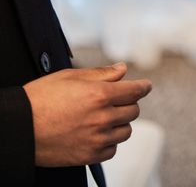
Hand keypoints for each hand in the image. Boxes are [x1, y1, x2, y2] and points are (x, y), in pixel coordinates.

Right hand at [23, 63, 151, 166]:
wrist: (18, 128)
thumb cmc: (41, 98)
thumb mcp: (70, 77)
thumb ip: (101, 73)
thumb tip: (123, 69)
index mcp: (100, 95)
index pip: (136, 91)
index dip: (143, 87)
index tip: (145, 86)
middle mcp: (102, 117)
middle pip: (133, 110)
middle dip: (128, 103)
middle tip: (115, 101)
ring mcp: (97, 139)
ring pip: (126, 131)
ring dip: (120, 123)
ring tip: (104, 118)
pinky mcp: (89, 156)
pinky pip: (112, 149)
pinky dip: (109, 142)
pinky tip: (97, 134)